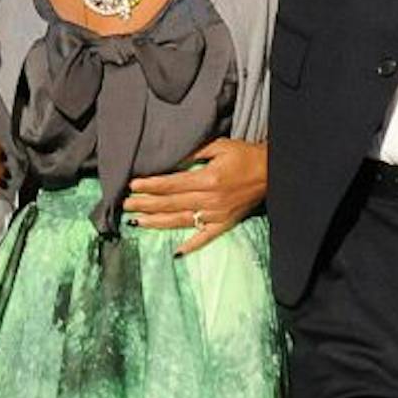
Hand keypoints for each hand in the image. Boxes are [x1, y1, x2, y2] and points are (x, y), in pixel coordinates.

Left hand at [123, 138, 267, 256]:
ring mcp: (216, 214)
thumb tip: (172, 159)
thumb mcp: (220, 145)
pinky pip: (205, 238)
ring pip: (180, 221)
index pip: (171, 184)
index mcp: (207, 179)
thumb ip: (194, 152)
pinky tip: (176, 252)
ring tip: (137, 221)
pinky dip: (191, 246)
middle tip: (125, 205)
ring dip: (157, 222)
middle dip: (146, 204)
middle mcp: (209, 199)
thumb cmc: (245, 155)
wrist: (272, 170)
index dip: (150, 186)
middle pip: (170, 203)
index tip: (132, 186)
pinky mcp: (225, 223)